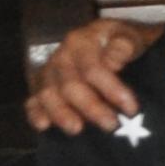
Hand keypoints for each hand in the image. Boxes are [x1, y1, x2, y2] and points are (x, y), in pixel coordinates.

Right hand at [26, 17, 158, 132]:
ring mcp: (49, 72)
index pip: (93, 69)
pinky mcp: (41, 86)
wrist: (106, 37)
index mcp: (82, 42)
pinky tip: (44, 126)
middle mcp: (61, 57)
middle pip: (70, 85)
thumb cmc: (120, 40)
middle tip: (111, 125)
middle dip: (91, 107)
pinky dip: (36, 113)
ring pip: (48, 94)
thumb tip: (114, 61)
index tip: (131, 108)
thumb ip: (123, 46)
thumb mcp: (129, 36)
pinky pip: (33, 100)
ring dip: (61, 113)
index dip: (111, 90)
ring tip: (77, 129)